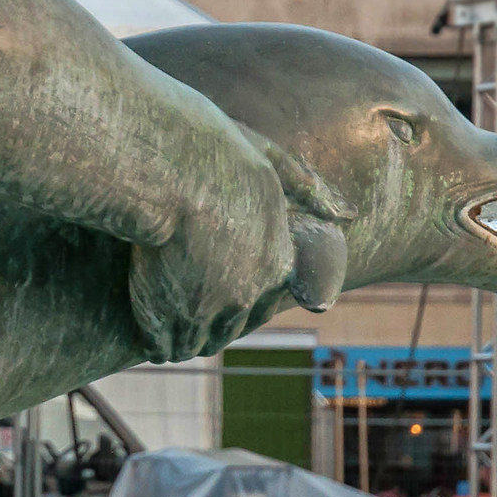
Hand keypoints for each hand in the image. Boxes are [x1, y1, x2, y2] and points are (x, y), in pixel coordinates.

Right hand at [127, 125, 294, 363]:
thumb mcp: (271, 159)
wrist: (171, 167)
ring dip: (181, 340)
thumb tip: (349, 214)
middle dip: (210, 328)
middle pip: (228, 329)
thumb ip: (309, 189)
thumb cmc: (217, 154)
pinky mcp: (166, 313)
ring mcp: (206, 309)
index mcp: (275, 263)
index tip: (218, 296)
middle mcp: (246, 294)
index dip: (237, 302)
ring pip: (195, 342)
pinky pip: (160, 342)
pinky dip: (155, 341)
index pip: (261, 304)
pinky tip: (148, 336)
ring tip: (166, 337)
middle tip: (187, 318)